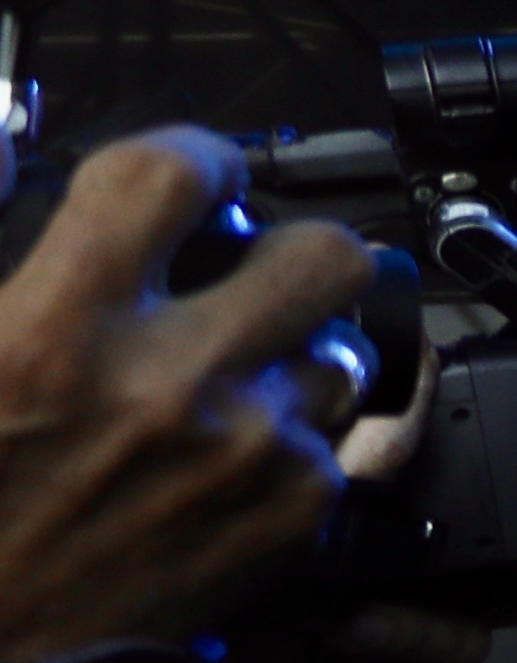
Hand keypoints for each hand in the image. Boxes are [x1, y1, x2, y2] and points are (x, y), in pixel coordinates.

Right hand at [0, 136, 377, 662]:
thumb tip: (8, 139)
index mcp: (52, 335)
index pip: (173, 176)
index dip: (193, 157)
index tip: (195, 178)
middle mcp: (165, 388)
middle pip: (322, 252)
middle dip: (286, 248)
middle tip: (243, 270)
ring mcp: (241, 458)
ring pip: (338, 349)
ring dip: (292, 350)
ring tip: (222, 375)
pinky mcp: (282, 523)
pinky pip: (333, 440)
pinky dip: (290, 437)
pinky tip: (222, 453)